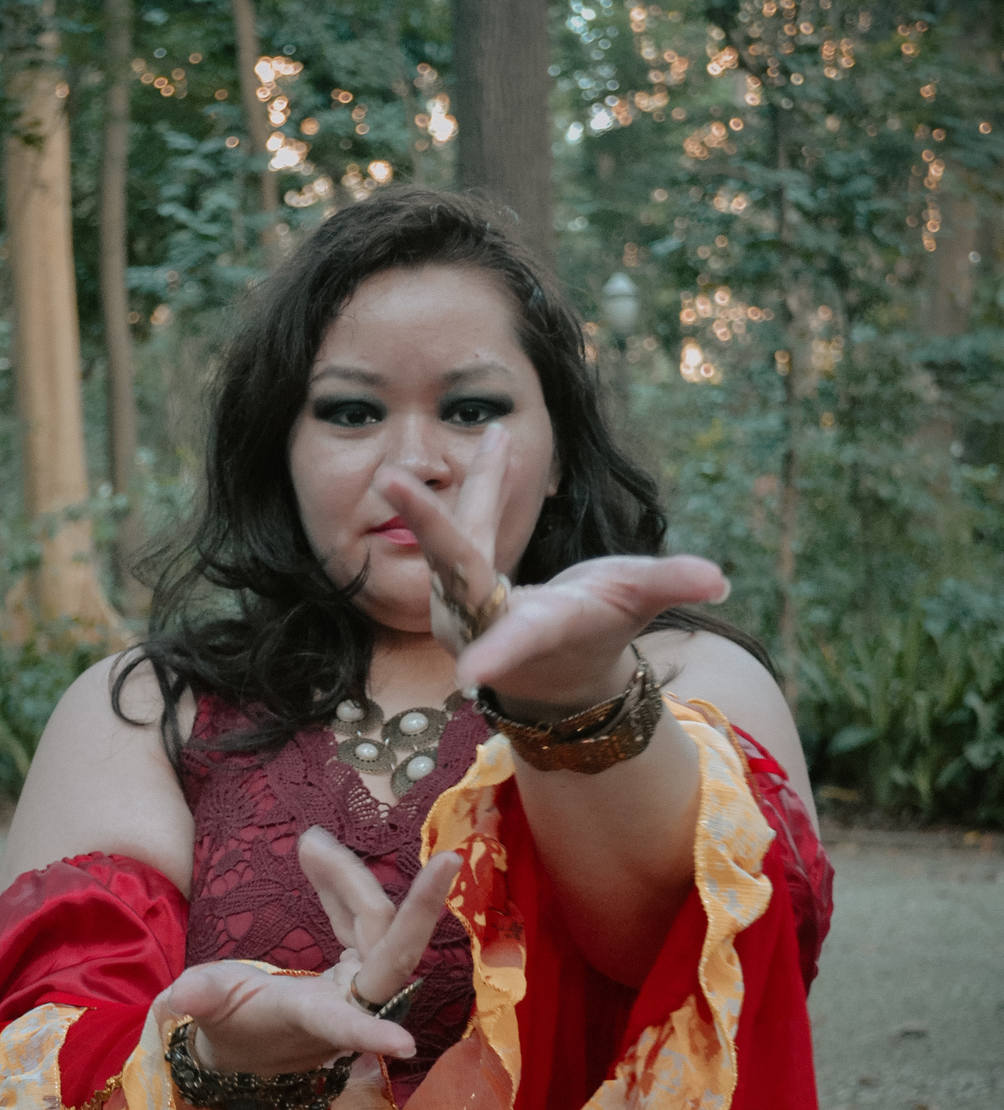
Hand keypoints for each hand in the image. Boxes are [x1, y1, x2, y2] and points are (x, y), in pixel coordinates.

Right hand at [159, 829, 460, 1075]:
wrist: (244, 1045)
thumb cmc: (226, 1030)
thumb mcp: (205, 1012)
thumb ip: (200, 999)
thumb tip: (181, 997)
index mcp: (309, 1021)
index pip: (343, 1025)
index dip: (369, 1034)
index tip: (405, 1045)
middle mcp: (347, 1005)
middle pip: (392, 954)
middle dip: (421, 910)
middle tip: (450, 860)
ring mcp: (359, 985)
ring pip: (376, 924)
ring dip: (350, 879)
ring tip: (310, 842)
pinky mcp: (359, 967)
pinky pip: (360, 918)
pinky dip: (340, 886)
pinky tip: (317, 855)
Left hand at [378, 424, 728, 710]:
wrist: (551, 667)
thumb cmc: (597, 636)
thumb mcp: (635, 607)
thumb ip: (670, 587)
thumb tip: (716, 578)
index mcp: (533, 636)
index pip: (519, 642)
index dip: (500, 653)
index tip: (470, 671)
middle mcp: (484, 623)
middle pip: (457, 567)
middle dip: (429, 523)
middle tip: (392, 479)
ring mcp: (457, 602)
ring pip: (459, 533)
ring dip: (476, 485)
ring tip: (498, 438)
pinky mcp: (449, 578)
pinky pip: (461, 523)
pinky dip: (483, 485)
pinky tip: (499, 442)